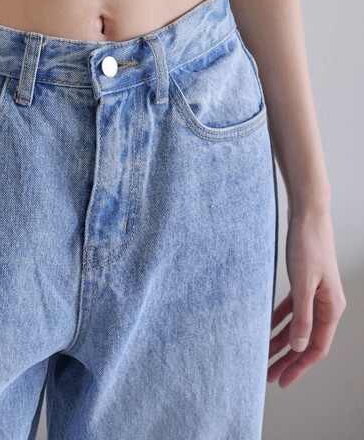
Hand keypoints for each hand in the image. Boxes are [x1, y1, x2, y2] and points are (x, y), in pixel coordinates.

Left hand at [267, 206, 345, 386]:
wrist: (308, 214)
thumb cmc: (308, 244)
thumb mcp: (303, 282)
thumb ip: (302, 316)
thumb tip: (299, 346)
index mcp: (331, 308)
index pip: (316, 348)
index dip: (298, 366)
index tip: (282, 380)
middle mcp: (326, 304)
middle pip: (307, 340)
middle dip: (288, 359)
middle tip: (269, 375)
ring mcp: (316, 293)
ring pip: (298, 326)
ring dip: (282, 341)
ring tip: (264, 355)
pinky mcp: (305, 282)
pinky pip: (293, 309)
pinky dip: (280, 320)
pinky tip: (267, 327)